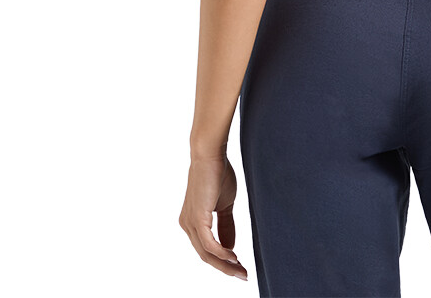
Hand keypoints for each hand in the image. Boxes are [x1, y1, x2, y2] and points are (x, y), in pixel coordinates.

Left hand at [179, 153, 247, 281]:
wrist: (210, 154)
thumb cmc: (218, 174)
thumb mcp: (225, 205)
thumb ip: (226, 226)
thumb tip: (231, 247)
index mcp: (192, 222)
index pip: (207, 249)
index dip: (223, 261)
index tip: (240, 267)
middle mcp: (187, 225)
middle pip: (206, 256)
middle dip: (225, 268)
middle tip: (243, 275)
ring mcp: (190, 223)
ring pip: (207, 254)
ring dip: (225, 264)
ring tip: (241, 270)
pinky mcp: (197, 219)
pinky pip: (209, 244)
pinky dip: (222, 253)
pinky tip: (234, 256)